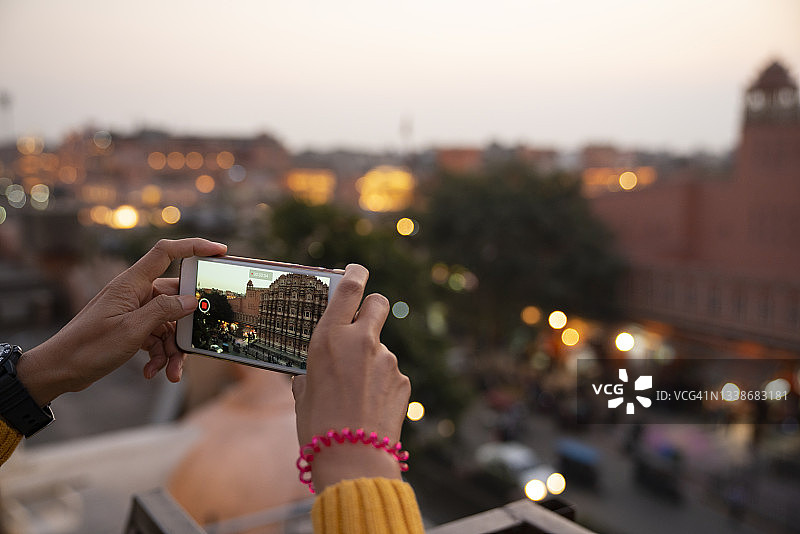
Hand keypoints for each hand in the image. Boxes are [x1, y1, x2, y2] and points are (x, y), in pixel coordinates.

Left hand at [18, 238, 226, 405]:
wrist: (59, 370)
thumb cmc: (88, 347)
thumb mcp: (132, 330)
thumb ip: (164, 311)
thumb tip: (190, 300)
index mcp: (132, 283)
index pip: (166, 253)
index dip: (194, 246)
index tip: (219, 251)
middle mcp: (134, 293)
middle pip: (175, 298)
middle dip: (186, 325)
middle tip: (195, 343)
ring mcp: (133, 311)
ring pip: (168, 323)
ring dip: (172, 348)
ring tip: (170, 370)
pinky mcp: (131, 328)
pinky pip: (156, 336)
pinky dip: (159, 354)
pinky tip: (153, 371)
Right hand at [292, 264, 410, 492]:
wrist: (351, 458)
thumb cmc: (317, 426)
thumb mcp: (302, 393)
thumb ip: (311, 372)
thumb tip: (313, 372)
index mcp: (330, 337)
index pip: (350, 288)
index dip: (356, 273)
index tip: (358, 270)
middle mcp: (361, 341)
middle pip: (378, 303)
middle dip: (372, 308)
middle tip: (361, 325)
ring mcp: (387, 359)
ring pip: (381, 349)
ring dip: (371, 363)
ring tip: (356, 397)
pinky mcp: (402, 380)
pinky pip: (390, 375)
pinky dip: (381, 386)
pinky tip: (370, 409)